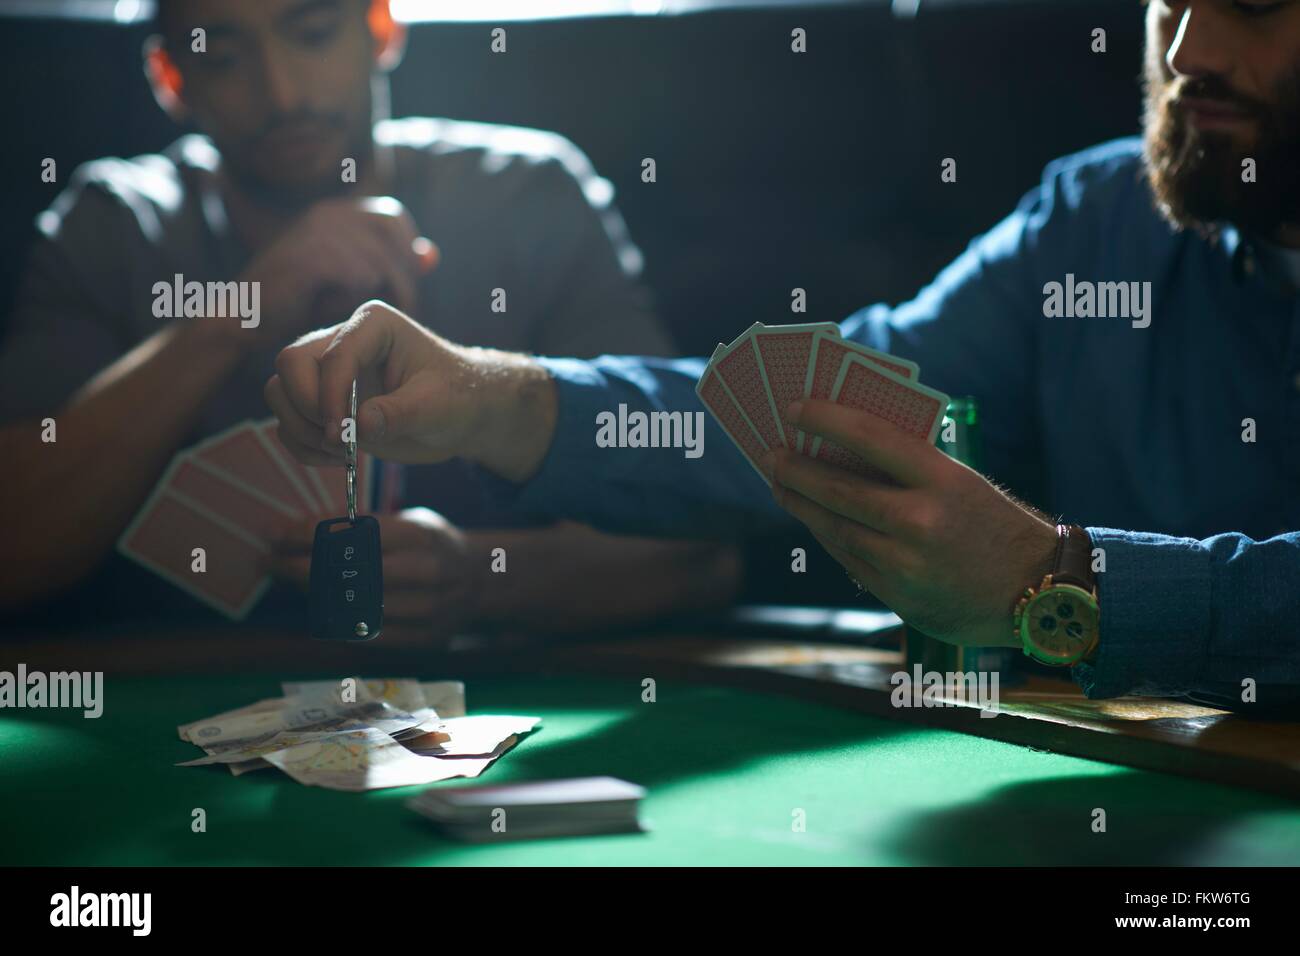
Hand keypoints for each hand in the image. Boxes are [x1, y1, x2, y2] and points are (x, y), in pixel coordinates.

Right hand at [235, 197, 437, 346]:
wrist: (241, 319)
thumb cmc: (297, 305)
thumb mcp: (350, 283)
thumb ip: (391, 267)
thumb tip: (433, 256)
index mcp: (337, 212)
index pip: (394, 217)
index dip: (405, 252)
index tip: (404, 288)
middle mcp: (329, 211)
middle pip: (393, 232)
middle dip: (403, 273)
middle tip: (404, 309)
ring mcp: (319, 229)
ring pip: (380, 259)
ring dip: (381, 294)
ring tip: (366, 318)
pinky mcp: (313, 254)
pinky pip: (360, 276)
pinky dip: (354, 300)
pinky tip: (335, 312)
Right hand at [264, 300, 556, 480]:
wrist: (462, 412)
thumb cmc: (458, 396)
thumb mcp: (439, 406)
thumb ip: (400, 413)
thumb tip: (358, 426)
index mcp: (373, 326)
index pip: (333, 354)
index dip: (330, 394)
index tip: (343, 433)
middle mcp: (344, 341)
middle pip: (290, 364)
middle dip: (308, 407)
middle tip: (341, 439)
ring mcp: (329, 373)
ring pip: (280, 392)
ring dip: (301, 428)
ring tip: (342, 450)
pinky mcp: (324, 403)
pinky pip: (288, 422)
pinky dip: (303, 446)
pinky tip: (338, 458)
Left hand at [270, 507, 478, 645]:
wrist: (481, 581)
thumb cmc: (433, 545)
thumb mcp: (408, 522)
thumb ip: (361, 526)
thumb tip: (293, 528)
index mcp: (422, 536)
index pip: (354, 535)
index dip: (311, 536)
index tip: (278, 534)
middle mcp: (428, 573)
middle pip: (350, 573)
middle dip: (302, 567)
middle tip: (272, 561)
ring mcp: (429, 610)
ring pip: (356, 607)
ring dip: (316, 595)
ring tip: (292, 581)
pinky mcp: (425, 639)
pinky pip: (370, 635)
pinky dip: (340, 622)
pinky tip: (322, 608)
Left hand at [768, 399, 1058, 647]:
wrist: (1038, 593)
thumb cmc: (994, 525)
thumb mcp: (962, 483)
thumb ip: (909, 468)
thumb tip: (841, 449)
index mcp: (944, 480)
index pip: (871, 437)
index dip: (826, 419)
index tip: (794, 408)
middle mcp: (921, 522)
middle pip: (838, 490)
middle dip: (796, 470)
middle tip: (770, 455)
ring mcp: (906, 564)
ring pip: (835, 528)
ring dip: (801, 505)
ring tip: (781, 485)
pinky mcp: (898, 597)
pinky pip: (848, 559)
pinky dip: (827, 535)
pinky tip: (813, 520)